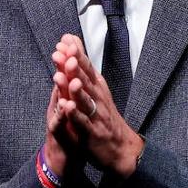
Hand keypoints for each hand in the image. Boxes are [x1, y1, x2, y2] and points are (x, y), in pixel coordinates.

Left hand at [51, 34, 144, 177]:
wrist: (122, 149)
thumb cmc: (105, 117)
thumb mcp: (97, 91)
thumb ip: (84, 71)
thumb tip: (73, 46)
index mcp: (98, 88)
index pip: (88, 67)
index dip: (77, 53)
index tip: (66, 39)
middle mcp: (99, 99)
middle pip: (85, 80)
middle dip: (74, 65)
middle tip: (64, 51)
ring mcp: (97, 115)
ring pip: (85, 99)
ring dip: (74, 88)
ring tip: (64, 76)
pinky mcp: (92, 132)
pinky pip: (82, 122)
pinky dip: (74, 114)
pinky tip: (65, 106)